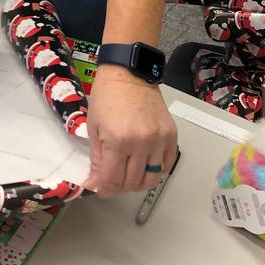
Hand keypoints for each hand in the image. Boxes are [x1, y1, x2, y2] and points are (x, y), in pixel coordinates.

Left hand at [83, 65, 176, 197]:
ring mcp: (159, 140)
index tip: (100, 190)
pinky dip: (154, 171)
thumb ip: (96, 158)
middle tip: (111, 181)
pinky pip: (166, 166)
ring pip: (151, 179)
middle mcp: (141, 143)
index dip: (104, 189)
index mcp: (117, 140)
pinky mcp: (171, 136)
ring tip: (127, 175)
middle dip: (118, 187)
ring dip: (137, 183)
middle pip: (132, 182)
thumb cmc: (107, 96)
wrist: (129, 74)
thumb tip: (95, 183)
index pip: (112, 179)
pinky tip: (143, 165)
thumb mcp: (94, 126)